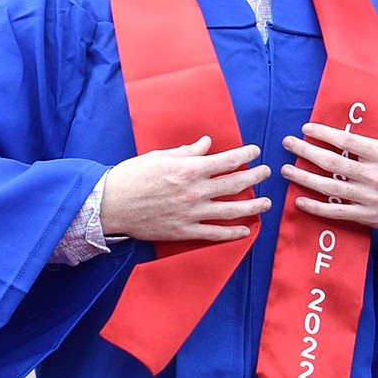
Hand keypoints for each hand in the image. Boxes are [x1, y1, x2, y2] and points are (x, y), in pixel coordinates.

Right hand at [100, 135, 271, 242]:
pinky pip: (215, 234)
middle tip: (267, 172)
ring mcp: (191, 213)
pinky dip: (232, 233)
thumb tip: (206, 144)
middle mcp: (194, 191)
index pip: (226, 160)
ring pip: (231, 210)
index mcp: (188, 169)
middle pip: (234, 184)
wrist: (110, 204)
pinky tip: (245, 230)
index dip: (245, 155)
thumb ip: (187, 151)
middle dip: (255, 177)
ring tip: (266, 202)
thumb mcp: (159, 156)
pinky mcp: (184, 231)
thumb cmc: (131, 176)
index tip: (255, 151)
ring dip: (252, 206)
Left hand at [281, 122, 377, 232]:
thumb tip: (338, 137)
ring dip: (304, 178)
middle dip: (306, 151)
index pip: (347, 141)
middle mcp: (374, 176)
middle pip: (332, 162)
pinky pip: (336, 211)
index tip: (306, 128)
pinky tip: (299, 200)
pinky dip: (316, 207)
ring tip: (286, 169)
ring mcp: (369, 197)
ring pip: (329, 187)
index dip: (324, 134)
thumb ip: (368, 147)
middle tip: (288, 143)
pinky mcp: (366, 216)